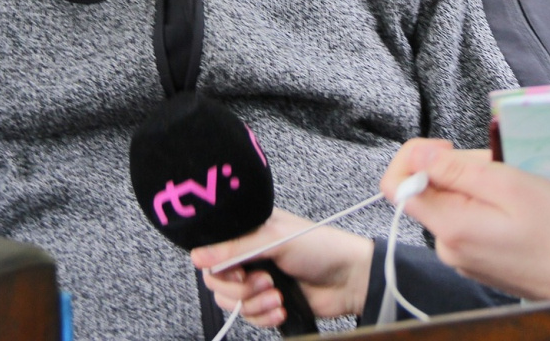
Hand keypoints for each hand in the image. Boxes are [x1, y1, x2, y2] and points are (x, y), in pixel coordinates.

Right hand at [192, 209, 374, 327]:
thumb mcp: (275, 240)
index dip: (219, 267)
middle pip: (218, 282)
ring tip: (278, 296)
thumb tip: (198, 256)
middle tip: (264, 282)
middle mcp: (250, 255)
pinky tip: (283, 308)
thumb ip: (235, 248)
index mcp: (249, 231)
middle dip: (240, 289)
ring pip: (232, 303)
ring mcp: (259, 281)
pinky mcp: (269, 303)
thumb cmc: (321, 247)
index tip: (238, 272)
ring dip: (254, 304)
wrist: (351, 279)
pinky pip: (249, 318)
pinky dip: (264, 316)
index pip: (213, 252)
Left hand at [380, 138, 549, 301]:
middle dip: (459, 168)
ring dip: (478, 186)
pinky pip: (472, 222)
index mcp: (450, 227)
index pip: (395, 186)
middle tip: (500, 167)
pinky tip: (521, 209)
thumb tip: (416, 155)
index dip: (414, 155)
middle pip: (429, 191)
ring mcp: (466, 259)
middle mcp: (449, 248)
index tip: (448, 146)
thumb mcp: (510, 184)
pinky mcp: (483, 262)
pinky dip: (490, 206)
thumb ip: (457, 170)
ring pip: (454, 204)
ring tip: (518, 189)